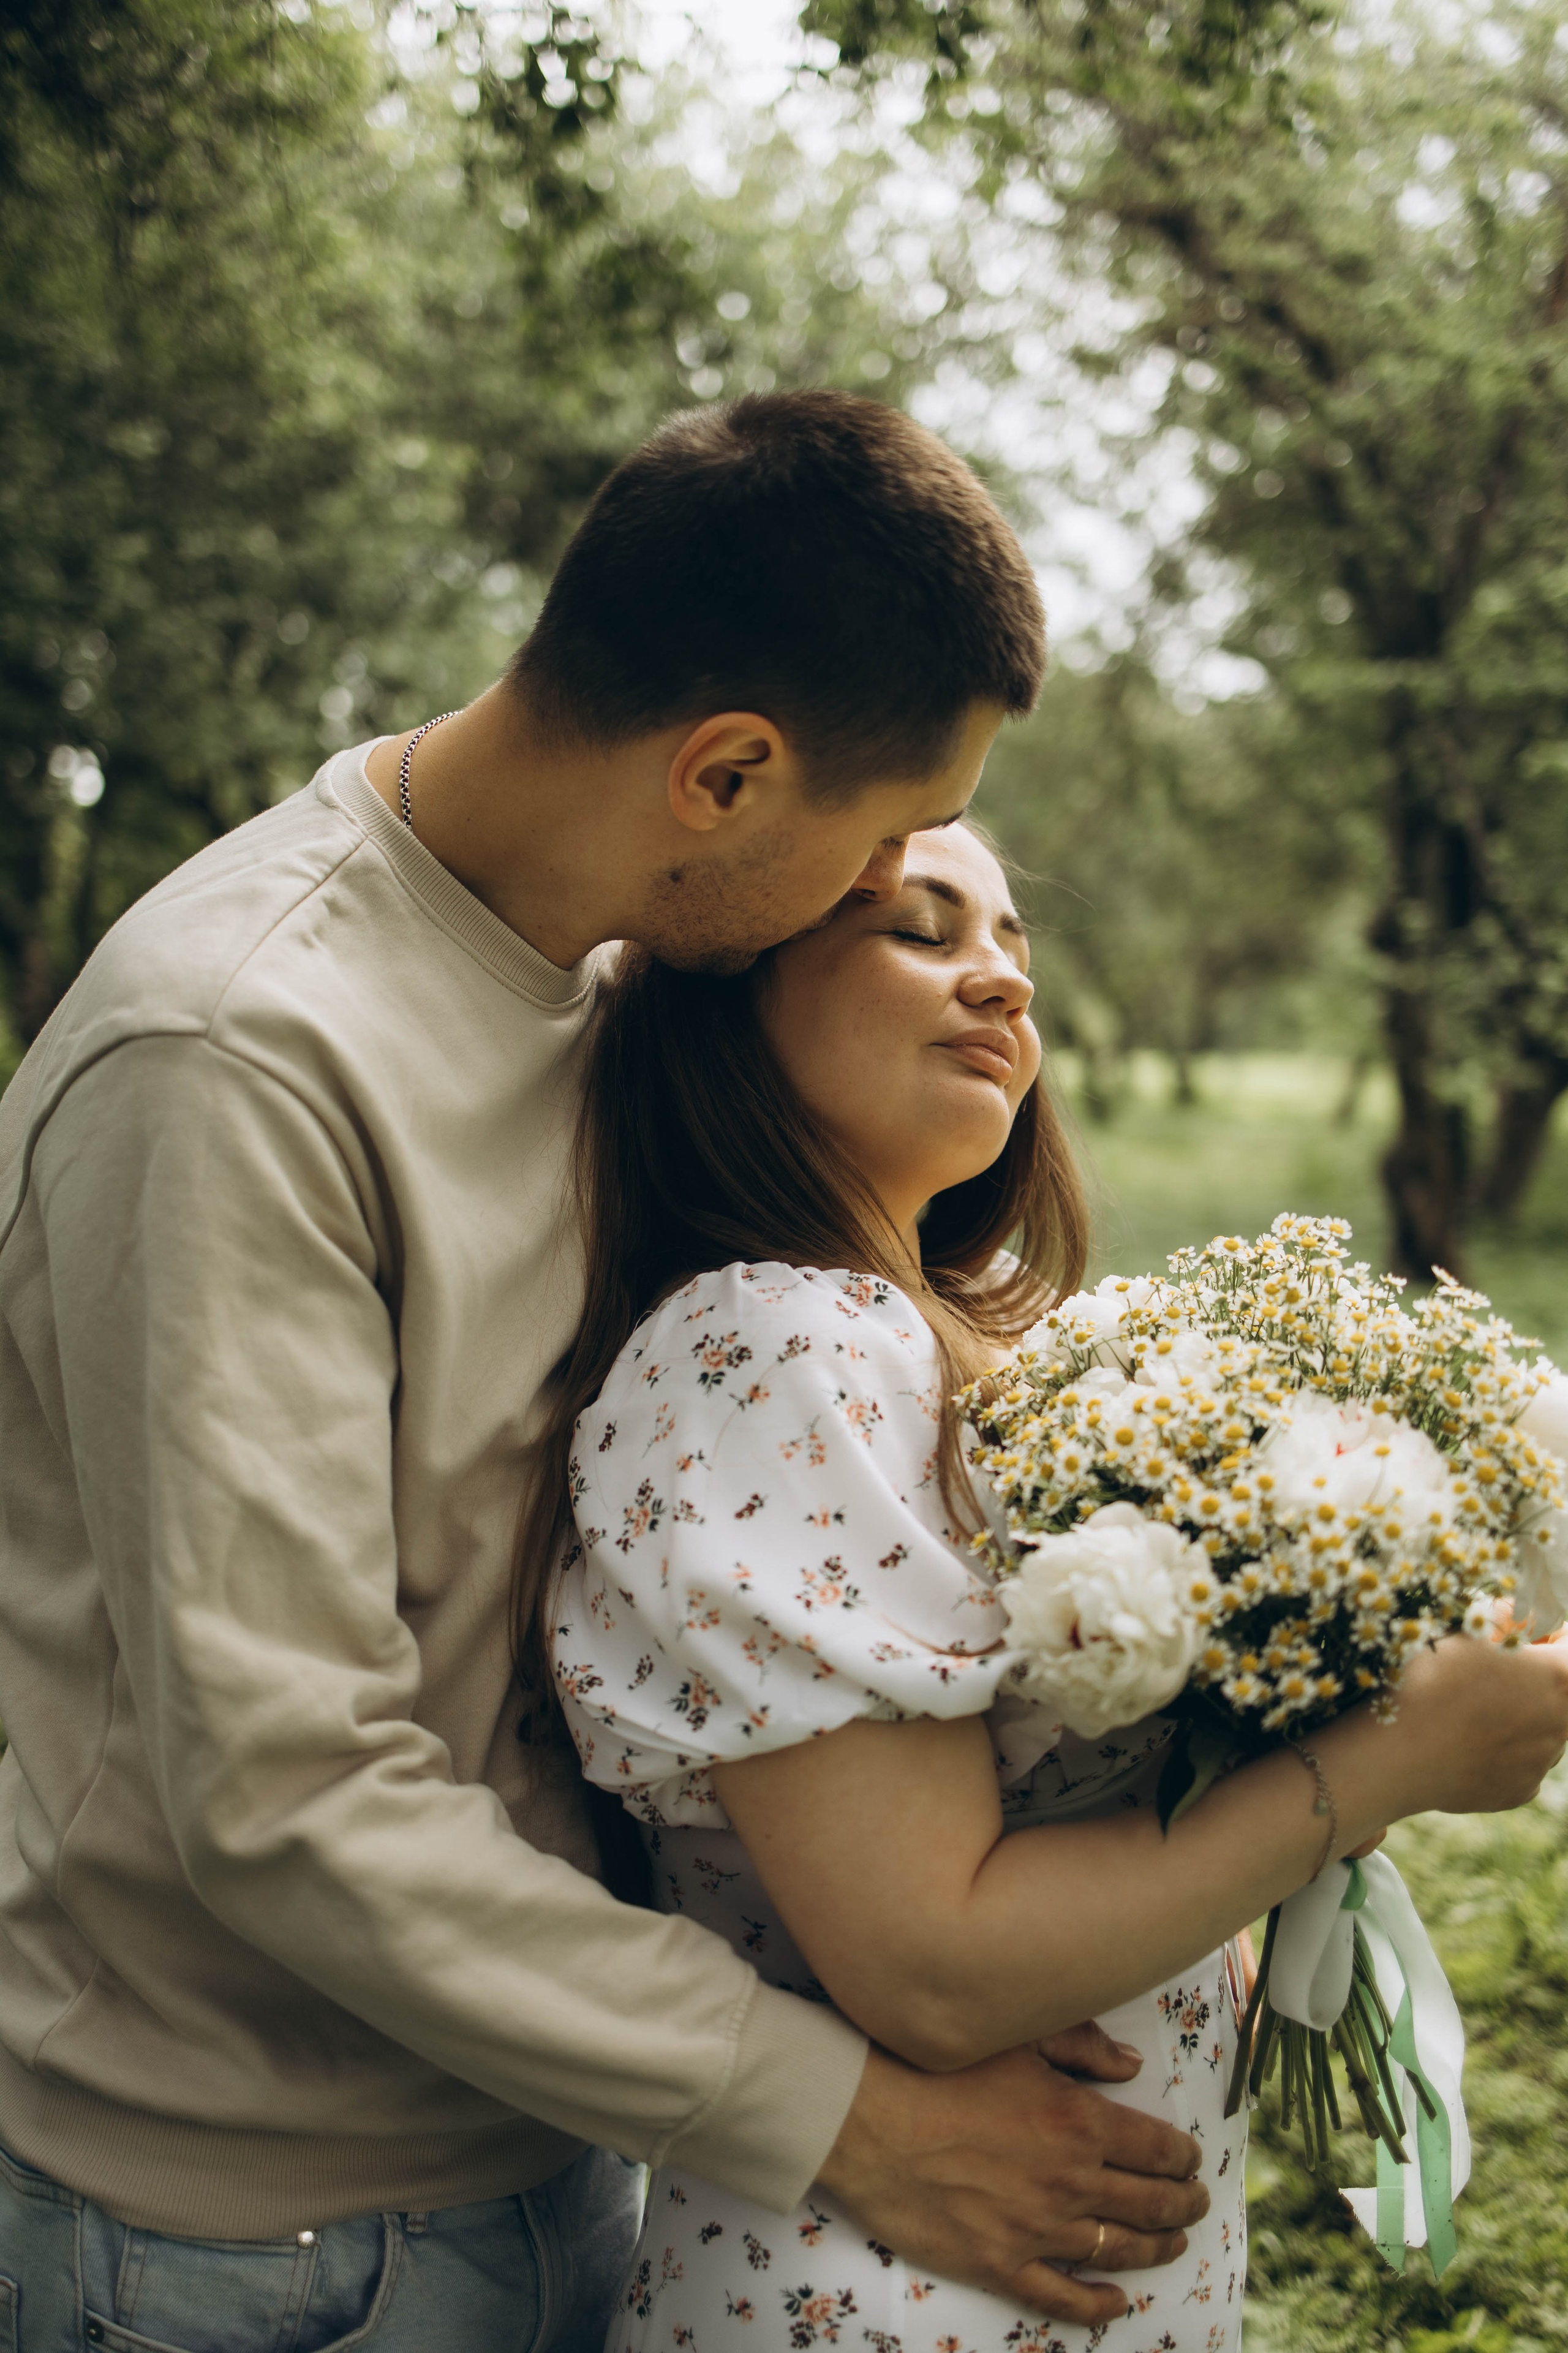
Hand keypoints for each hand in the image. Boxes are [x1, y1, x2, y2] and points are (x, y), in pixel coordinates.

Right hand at [815, 2041, 1207, 2327]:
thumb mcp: (1017, 2038)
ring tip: (1174, 2246)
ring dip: (1155, 2250)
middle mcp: (1069, 2182)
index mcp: (1079, 2122)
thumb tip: (1132, 2064)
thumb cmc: (938, 2068)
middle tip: (1196, 2204)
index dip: (1183, 2158)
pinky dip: (1098, 2305)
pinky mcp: (1000, 2264)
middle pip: (1149, 2203)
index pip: (1157, 2149)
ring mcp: (1036, 2229)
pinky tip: (1118, 2302)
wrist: (868, 2120)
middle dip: (1182, 2205)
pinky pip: (1063, 2296)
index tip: (1191, 2160)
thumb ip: (1082, 2046)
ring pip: (1117, 2250)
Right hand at [1379, 1631, 1567, 1817]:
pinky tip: (1461, 1739)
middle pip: (1559, 1690)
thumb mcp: (1469, 1627)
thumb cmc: (1430, 1678)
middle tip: (1486, 1667)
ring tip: (1466, 1705)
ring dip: (1517, 1712)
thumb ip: (1510, 1615)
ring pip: (1540, 1727)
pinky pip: (1519, 1761)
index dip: (1546, 1633)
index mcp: (1561, 1678)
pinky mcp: (1519, 1792)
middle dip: (1532, 1676)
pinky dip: (1499, 1748)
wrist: (1394, 1750)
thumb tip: (1524, 1616)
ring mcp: (1541, 1764)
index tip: (1519, 1633)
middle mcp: (1562, 1725)